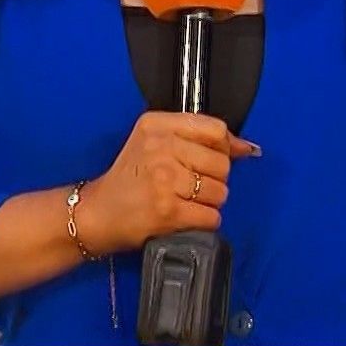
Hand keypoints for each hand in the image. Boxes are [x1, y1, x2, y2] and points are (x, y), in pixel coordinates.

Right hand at [77, 112, 258, 254]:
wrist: (97, 213)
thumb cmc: (130, 178)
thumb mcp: (154, 142)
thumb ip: (199, 138)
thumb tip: (247, 148)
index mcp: (157, 125)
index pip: (215, 130)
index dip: (223, 149)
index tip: (215, 160)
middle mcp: (160, 148)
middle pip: (221, 163)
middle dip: (215, 179)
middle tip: (191, 186)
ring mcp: (164, 180)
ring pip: (220, 191)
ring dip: (209, 202)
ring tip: (185, 201)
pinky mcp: (168, 211)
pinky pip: (211, 216)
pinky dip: (204, 221)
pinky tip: (185, 216)